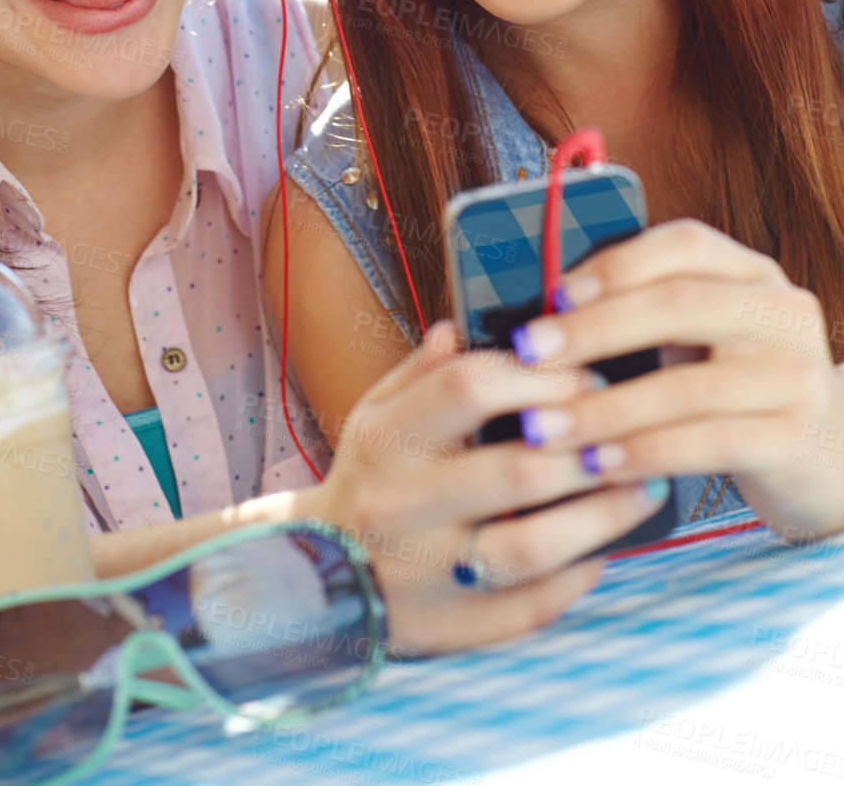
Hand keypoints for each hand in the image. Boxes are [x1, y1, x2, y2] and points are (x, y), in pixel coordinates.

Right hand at [309, 322, 670, 655]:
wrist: (313, 575)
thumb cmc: (366, 479)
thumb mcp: (375, 414)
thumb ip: (421, 373)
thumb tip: (460, 328)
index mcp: (386, 441)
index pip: (467, 390)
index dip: (537, 376)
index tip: (586, 372)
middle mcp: (402, 505)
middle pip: (514, 471)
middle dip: (587, 447)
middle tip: (630, 431)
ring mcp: (427, 572)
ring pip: (530, 548)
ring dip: (599, 518)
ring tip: (640, 488)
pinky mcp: (449, 627)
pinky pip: (527, 608)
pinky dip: (574, 580)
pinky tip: (603, 552)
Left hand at [508, 218, 843, 541]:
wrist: (827, 459)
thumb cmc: (735, 388)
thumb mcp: (703, 336)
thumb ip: (644, 311)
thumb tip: (542, 310)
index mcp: (752, 273)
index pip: (684, 244)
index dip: (615, 263)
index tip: (553, 293)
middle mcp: (782, 313)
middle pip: (680, 306)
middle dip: (594, 328)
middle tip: (531, 351)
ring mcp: (795, 376)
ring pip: (687, 385)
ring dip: (604, 407)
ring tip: (545, 427)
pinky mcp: (795, 439)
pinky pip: (708, 443)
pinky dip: (644, 452)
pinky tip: (598, 464)